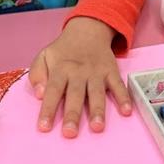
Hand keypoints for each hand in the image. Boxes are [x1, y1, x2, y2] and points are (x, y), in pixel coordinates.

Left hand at [28, 17, 131, 137]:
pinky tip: (126, 111)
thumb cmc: (63, 51)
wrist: (88, 29)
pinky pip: (118, 85)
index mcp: (60, 69)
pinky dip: (124, 97)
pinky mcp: (111, 71)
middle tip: (70, 133)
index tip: (44, 127)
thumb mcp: (44, 56)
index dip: (48, 109)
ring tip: (97, 127)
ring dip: (98, 110)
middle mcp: (78, 72)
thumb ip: (37, 74)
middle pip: (75, 95)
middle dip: (72, 114)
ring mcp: (96, 72)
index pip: (52, 90)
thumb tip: (39, 94)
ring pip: (97, 92)